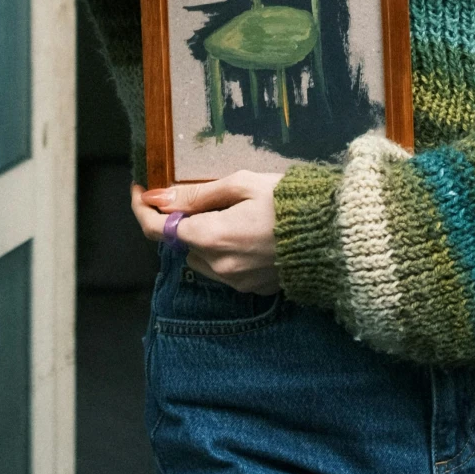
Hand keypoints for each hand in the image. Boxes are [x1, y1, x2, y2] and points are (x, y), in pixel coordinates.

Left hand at [132, 171, 283, 295]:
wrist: (333, 235)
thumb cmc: (288, 200)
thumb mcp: (241, 184)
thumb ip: (196, 194)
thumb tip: (159, 198)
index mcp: (211, 237)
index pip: (158, 229)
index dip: (143, 209)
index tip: (141, 191)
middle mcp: (218, 265)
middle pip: (182, 243)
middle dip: (185, 221)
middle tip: (206, 197)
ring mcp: (236, 281)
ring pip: (202, 259)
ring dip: (205, 239)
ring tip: (235, 216)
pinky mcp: (253, 289)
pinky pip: (225, 270)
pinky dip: (226, 253)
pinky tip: (250, 235)